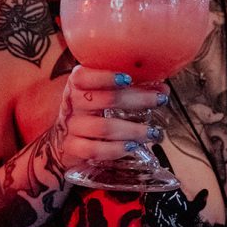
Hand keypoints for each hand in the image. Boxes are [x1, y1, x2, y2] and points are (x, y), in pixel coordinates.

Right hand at [53, 65, 168, 168]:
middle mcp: (73, 103)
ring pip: (104, 127)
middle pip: (106, 99)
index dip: (106, 77)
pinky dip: (116, 149)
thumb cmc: (91, 111)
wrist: (64, 138)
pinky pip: (95, 150)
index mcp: (78, 83)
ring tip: (152, 132)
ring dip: (133, 130)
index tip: (128, 78)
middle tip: (159, 101)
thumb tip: (162, 90)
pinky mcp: (73, 147)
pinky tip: (131, 147)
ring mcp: (72, 126)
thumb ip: (131, 89)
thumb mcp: (104, 94)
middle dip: (138, 100)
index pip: (85, 76)